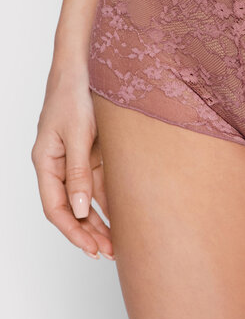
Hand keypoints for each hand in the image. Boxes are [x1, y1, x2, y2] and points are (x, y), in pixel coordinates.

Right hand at [31, 64, 113, 259]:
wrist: (86, 64)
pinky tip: (123, 215)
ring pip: (85, 199)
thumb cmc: (75, 93)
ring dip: (100, 221)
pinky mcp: (92, 151)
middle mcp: (58, 164)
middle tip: (109, 254)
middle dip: (88, 233)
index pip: (55, 208)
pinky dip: (109, 200)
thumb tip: (80, 210)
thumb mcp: (79, 134)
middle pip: (71, 209)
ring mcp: (75, 158)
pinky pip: (98, 183)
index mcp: (46, 161)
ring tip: (117, 243)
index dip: (72, 232)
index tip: (91, 249)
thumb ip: (79, 172)